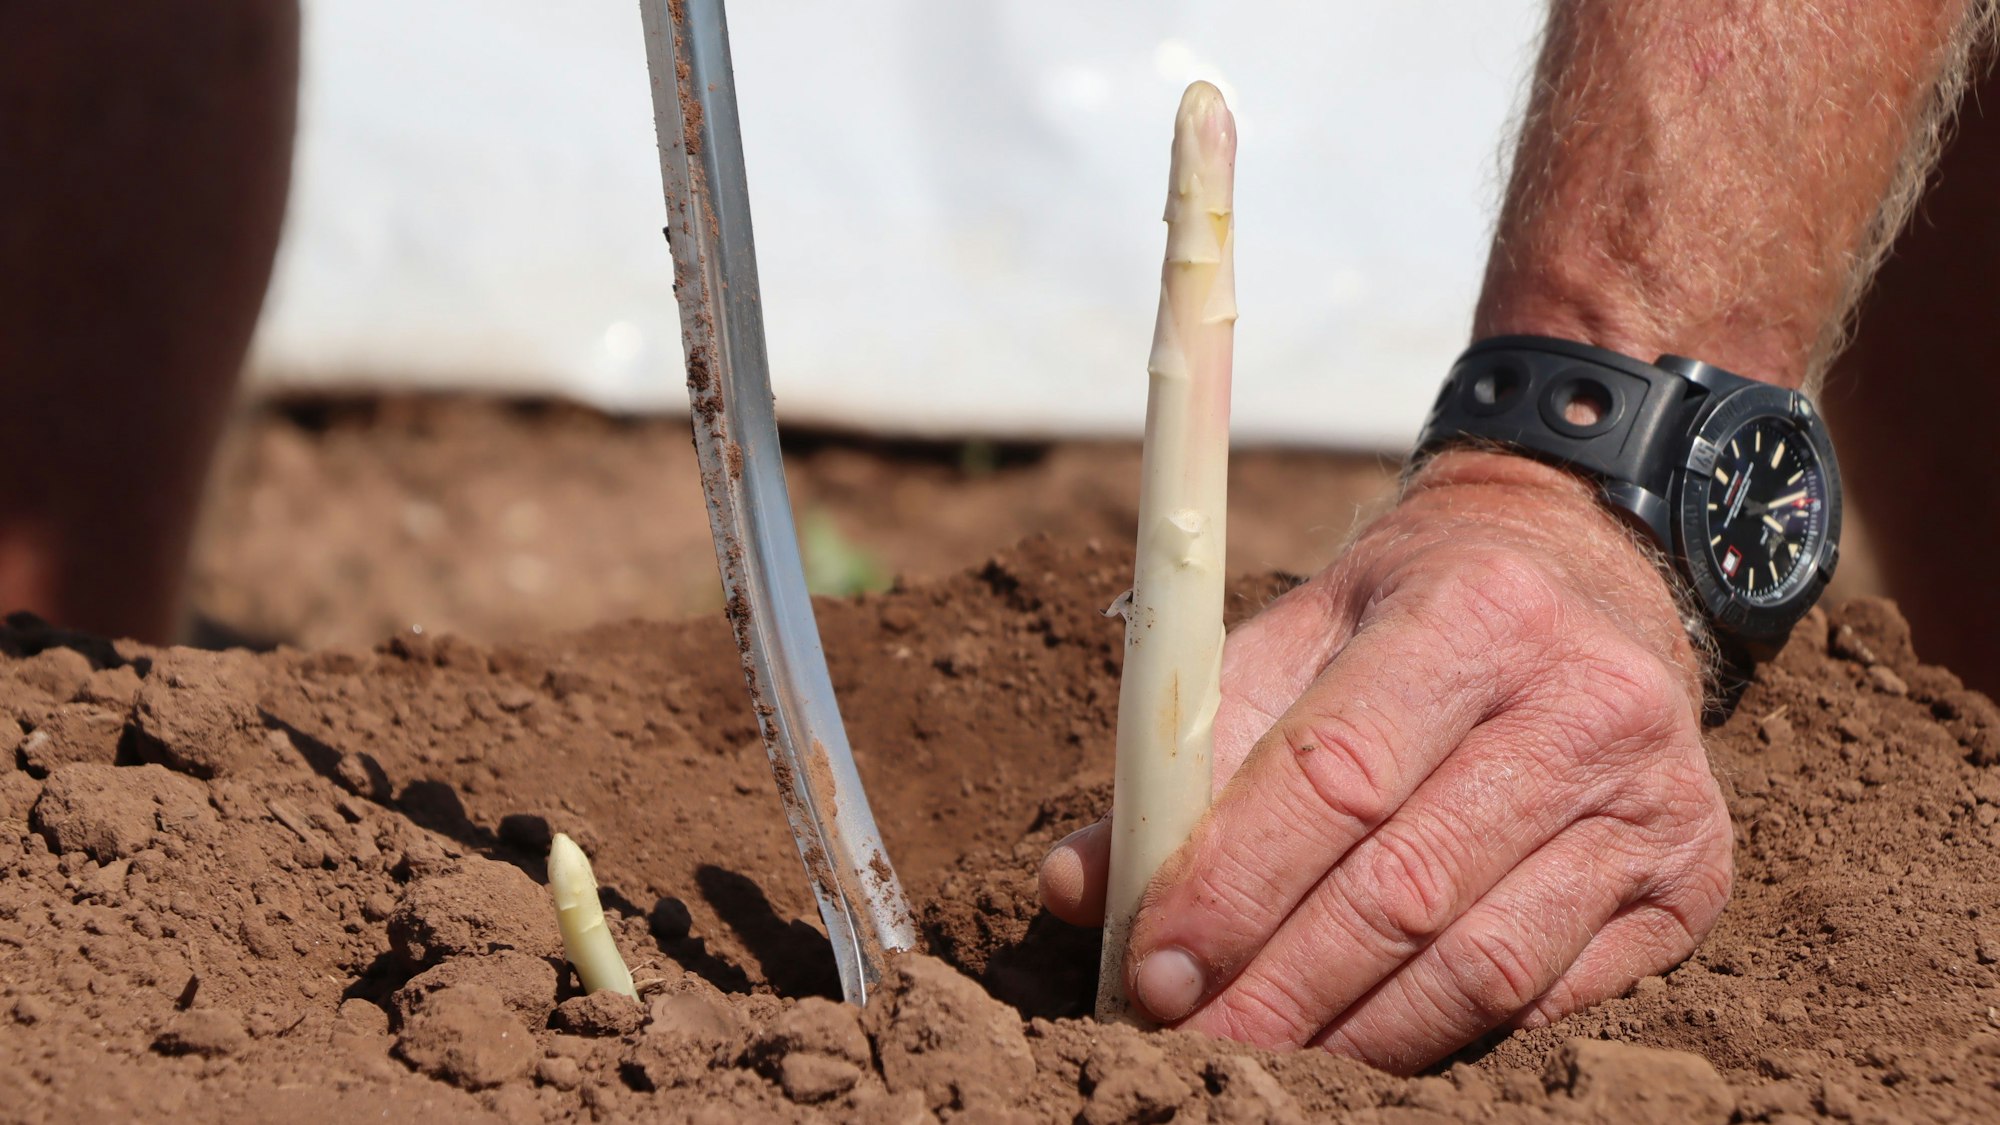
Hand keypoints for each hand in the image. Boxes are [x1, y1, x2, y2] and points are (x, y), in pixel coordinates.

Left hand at [1040, 451, 1731, 1072]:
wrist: (1584, 577)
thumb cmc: (1410, 616)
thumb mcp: (1295, 639)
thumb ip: (1186, 755)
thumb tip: (1077, 888)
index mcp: (1474, 613)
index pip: (1334, 774)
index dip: (1231, 884)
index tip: (1149, 967)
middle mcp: (1587, 700)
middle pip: (1405, 889)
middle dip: (1274, 988)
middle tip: (1181, 1041)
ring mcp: (1657, 797)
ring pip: (1481, 966)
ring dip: (1349, 1035)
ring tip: (1257, 1057)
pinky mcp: (1692, 877)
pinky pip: (1548, 995)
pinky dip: (1439, 1036)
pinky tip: (1359, 1040)